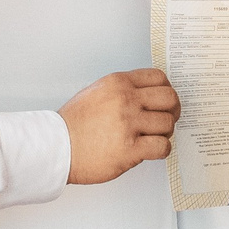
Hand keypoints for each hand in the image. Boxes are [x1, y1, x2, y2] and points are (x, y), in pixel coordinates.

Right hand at [61, 69, 180, 183]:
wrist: (56, 148)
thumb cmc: (74, 124)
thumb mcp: (96, 92)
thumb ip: (122, 90)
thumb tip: (147, 95)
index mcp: (118, 83)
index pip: (158, 78)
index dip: (166, 90)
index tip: (164, 101)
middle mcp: (125, 100)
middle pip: (170, 98)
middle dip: (172, 110)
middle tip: (166, 119)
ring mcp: (128, 124)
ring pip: (168, 123)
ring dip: (165, 132)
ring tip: (153, 137)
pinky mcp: (130, 149)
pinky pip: (162, 146)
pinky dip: (161, 149)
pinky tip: (151, 150)